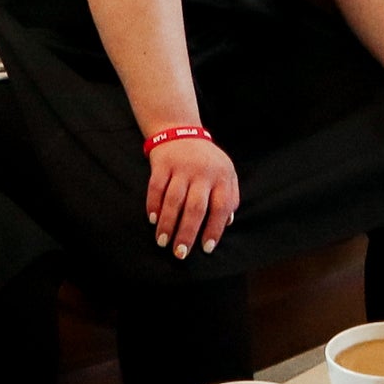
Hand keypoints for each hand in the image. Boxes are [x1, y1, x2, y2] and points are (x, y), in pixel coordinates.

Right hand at [146, 133, 238, 260]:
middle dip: (187, 233)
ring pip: (173, 200)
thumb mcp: (226, 172)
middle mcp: (202, 172)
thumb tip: (227, 223)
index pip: (221, 207)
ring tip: (162, 242)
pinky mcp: (162, 163)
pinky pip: (156, 187)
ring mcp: (181, 167)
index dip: (214, 229)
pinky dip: (153, 205)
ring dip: (167, 224)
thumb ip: (230, 196)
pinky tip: (152, 220)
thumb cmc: (207, 160)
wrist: (180, 130)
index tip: (206, 248)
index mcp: (221, 176)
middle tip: (180, 254)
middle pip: (195, 208)